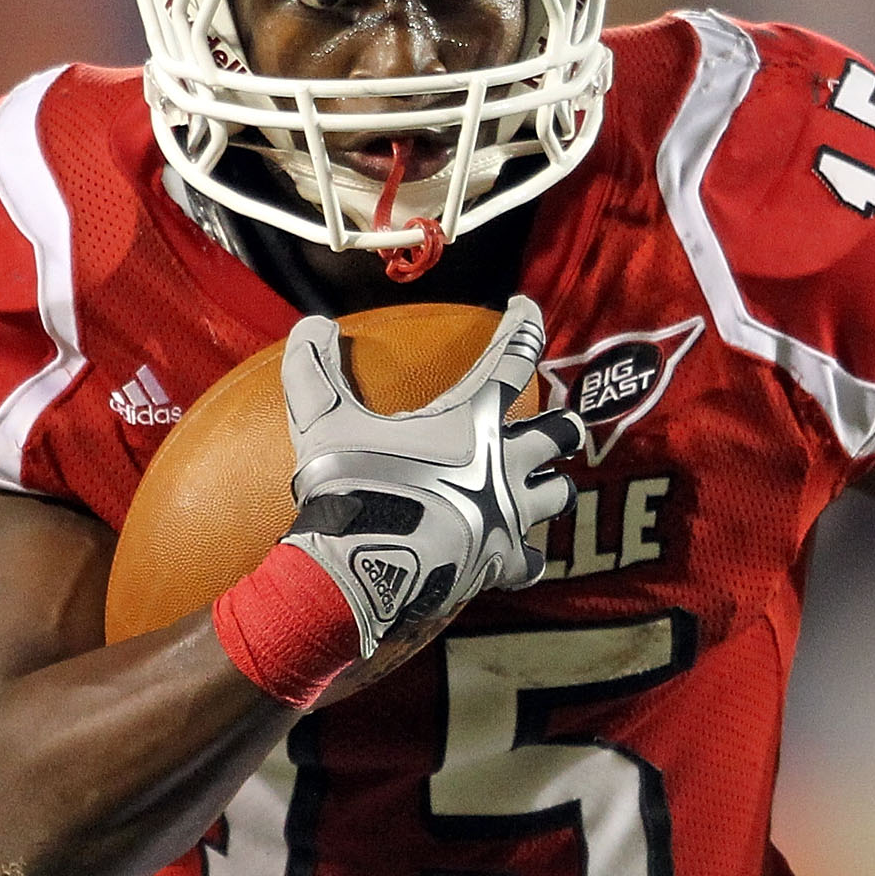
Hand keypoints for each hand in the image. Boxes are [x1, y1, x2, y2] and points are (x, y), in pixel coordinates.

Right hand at [280, 296, 582, 656]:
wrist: (363, 569)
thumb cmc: (350, 487)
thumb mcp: (322, 420)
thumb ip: (314, 367)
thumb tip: (312, 323)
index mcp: (473, 420)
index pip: (513, 356)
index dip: (524, 324)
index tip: (526, 305)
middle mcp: (506, 464)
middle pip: (561, 433)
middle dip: (562, 426)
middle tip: (556, 425)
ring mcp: (510, 516)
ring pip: (560, 494)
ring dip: (553, 486)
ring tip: (542, 485)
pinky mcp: (501, 563)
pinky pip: (531, 559)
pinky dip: (525, 554)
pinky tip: (516, 553)